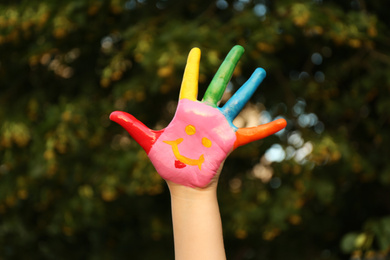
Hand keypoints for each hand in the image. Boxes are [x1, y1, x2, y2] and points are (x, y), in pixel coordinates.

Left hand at [110, 45, 286, 187]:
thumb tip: (111, 114)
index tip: (196, 50)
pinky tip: (282, 121)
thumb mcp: (148, 141)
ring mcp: (219, 126)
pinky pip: (252, 132)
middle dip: (229, 64)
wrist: (182, 184)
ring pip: (238, 101)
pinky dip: (267, 128)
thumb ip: (133, 125)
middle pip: (219, 83)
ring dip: (250, 86)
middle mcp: (205, 114)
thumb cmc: (167, 163)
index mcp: (186, 111)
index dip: (193, 65)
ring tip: (261, 71)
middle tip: (239, 47)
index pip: (190, 82)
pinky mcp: (229, 140)